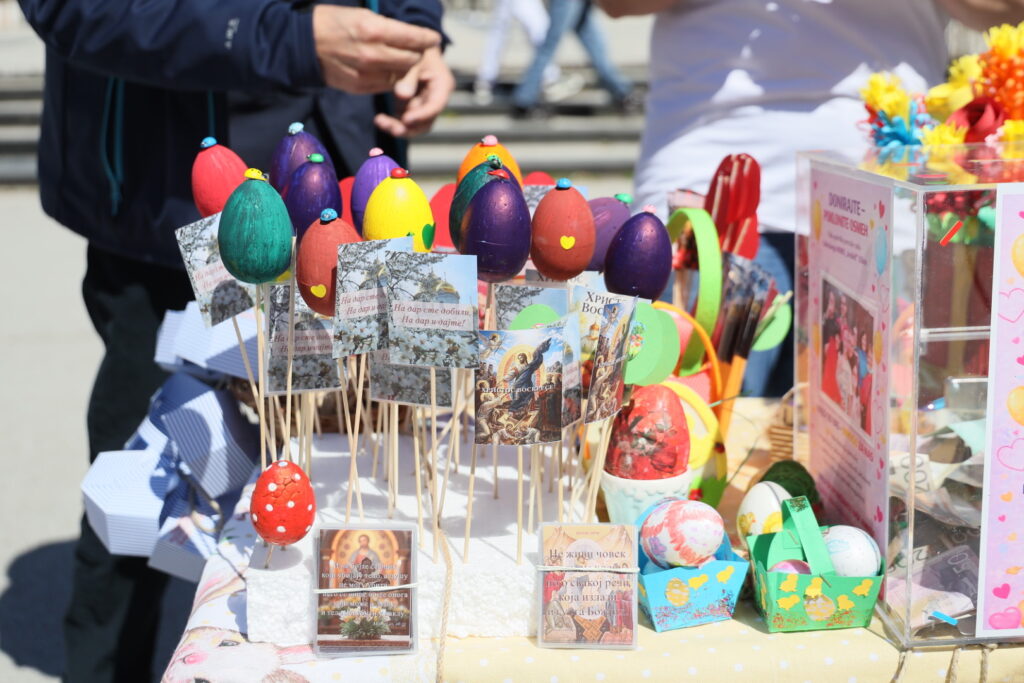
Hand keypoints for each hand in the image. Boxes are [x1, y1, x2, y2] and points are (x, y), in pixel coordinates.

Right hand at [312, 6, 439, 93]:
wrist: (303, 44)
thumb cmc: (333, 23)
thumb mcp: (362, 15)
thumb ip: (389, 27)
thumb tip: (413, 35)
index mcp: (374, 30)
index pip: (413, 38)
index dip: (427, 38)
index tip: (432, 38)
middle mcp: (373, 54)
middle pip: (412, 60)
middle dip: (416, 54)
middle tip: (414, 48)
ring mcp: (367, 73)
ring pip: (402, 75)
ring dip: (404, 68)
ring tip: (397, 58)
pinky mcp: (361, 87)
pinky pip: (387, 84)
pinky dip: (390, 77)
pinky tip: (383, 68)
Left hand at [374, 46, 454, 137]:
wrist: (412, 46)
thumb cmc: (415, 48)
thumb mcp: (414, 57)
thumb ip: (409, 76)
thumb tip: (402, 95)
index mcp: (442, 84)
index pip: (436, 104)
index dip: (422, 115)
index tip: (406, 119)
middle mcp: (436, 98)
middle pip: (427, 120)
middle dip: (410, 127)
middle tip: (393, 129)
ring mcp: (424, 104)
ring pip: (416, 125)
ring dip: (399, 128)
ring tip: (380, 122)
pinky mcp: (412, 107)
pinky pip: (405, 122)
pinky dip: (393, 122)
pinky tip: (379, 119)